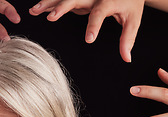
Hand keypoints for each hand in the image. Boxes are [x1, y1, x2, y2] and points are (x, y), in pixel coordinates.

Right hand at [29, 0, 143, 61]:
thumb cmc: (130, 3)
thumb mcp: (132, 21)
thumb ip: (127, 39)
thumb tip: (127, 59)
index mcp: (109, 1)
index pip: (99, 13)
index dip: (94, 25)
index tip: (89, 39)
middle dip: (62, 7)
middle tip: (51, 17)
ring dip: (48, 3)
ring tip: (34, 11)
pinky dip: (49, 2)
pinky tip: (37, 9)